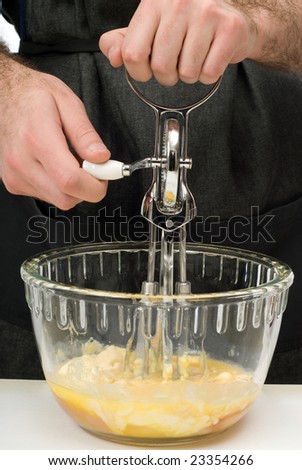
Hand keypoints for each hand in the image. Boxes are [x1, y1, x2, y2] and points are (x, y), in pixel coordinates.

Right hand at [0, 55, 109, 209]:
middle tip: (92, 166)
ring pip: (59, 201)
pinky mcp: (13, 183)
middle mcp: (21, 162)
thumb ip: (85, 134)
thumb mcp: (68, 103)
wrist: (3, 97)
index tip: (105, 172)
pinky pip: (48, 197)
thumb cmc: (34, 96)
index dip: (95, 185)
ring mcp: (15, 175)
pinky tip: (56, 165)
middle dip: (88, 188)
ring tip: (71, 160)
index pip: (70, 180)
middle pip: (67, 198)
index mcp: (36, 138)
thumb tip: (102, 158)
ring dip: (74, 188)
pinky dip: (59, 187)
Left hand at [99, 0, 257, 85]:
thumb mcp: (149, 30)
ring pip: (187, 73)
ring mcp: (206, 12)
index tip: (148, 69)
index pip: (132, 53)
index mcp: (152, 2)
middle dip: (167, 77)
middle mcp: (178, 1)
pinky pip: (209, 73)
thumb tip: (114, 58)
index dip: (139, 72)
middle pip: (161, 67)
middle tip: (176, 65)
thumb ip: (124, 43)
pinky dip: (208, 76)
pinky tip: (210, 58)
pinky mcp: (229, 27)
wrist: (229, 19)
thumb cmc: (184, 27)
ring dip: (189, 76)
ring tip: (195, 58)